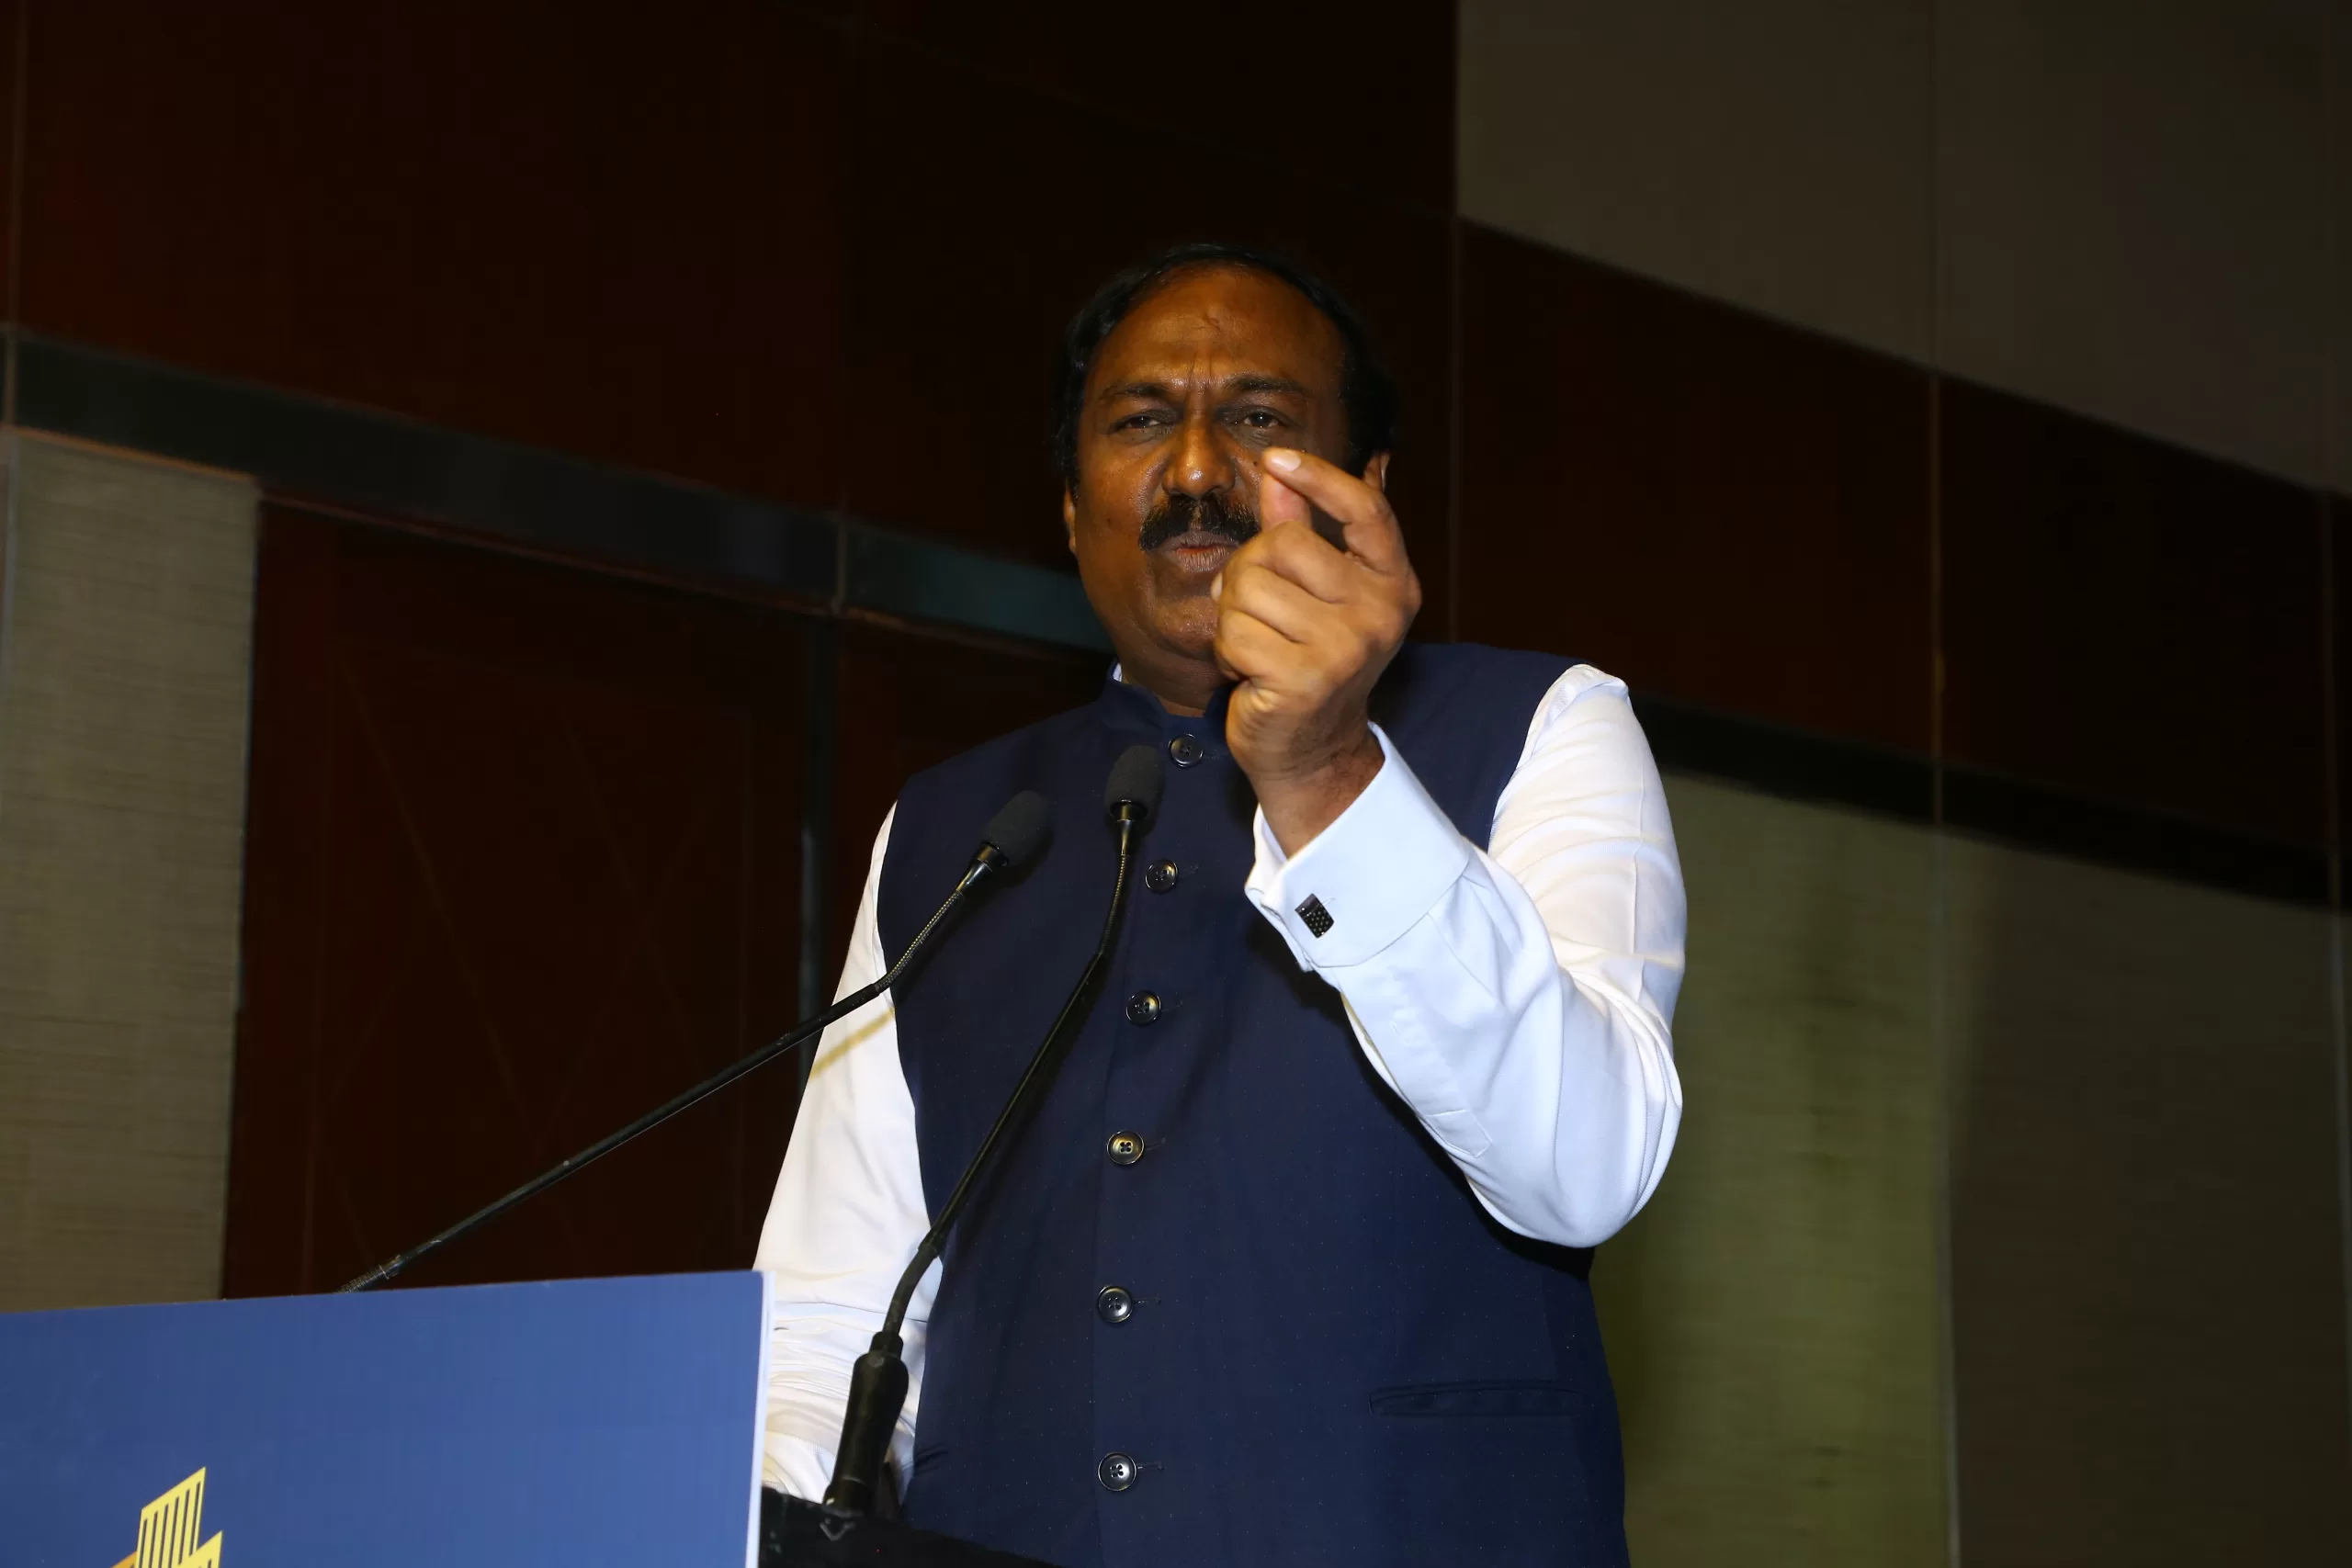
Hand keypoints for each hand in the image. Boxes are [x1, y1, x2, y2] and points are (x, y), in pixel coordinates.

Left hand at [1212, 447, 1420, 853]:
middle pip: (1283, 543)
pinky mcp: (1306, 678)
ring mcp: (1347, 647)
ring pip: (1249, 587)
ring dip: (1234, 618)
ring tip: (1258, 646)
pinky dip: (1227, 651)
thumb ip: (1300, 531)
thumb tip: (1277, 474)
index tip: (1277, 459)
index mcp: (1392, 583)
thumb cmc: (1307, 664)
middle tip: (1262, 614)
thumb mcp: (1314, 594)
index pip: (1366, 509)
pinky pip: (1234, 632)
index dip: (1320, 477)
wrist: (1311, 752)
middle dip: (1250, 573)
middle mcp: (1380, 612)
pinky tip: (1251, 673)